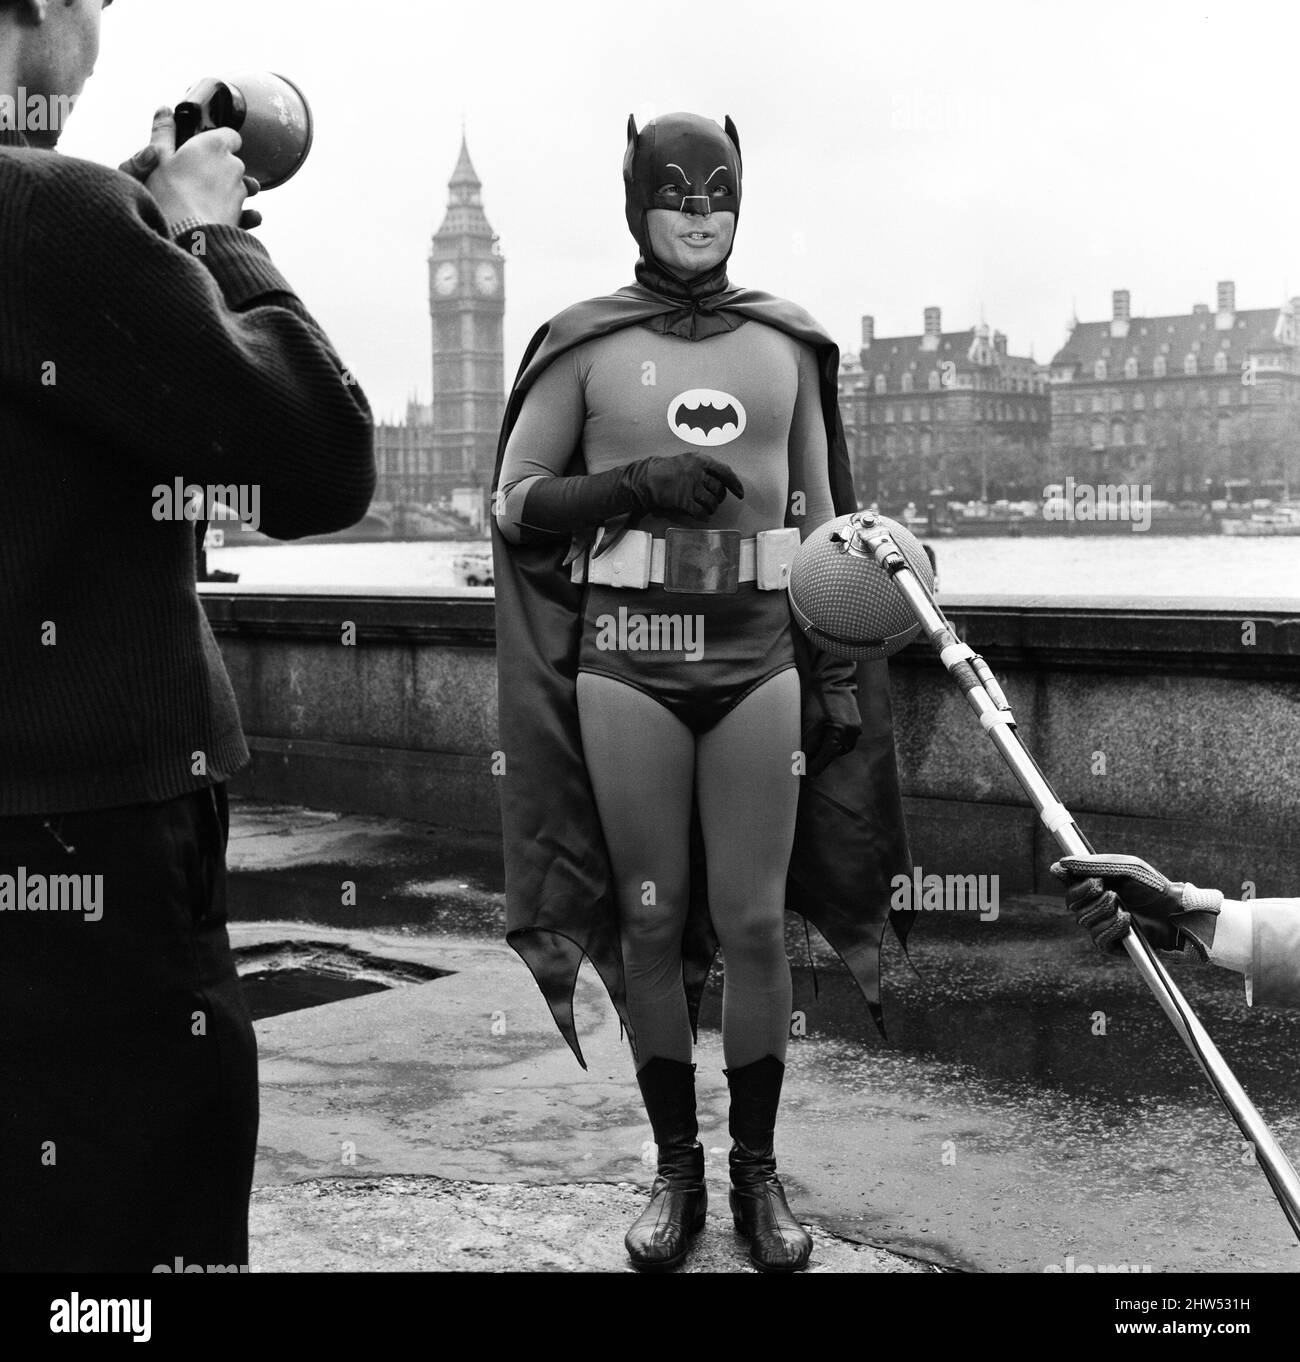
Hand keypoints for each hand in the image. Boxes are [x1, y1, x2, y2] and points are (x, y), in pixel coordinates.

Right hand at [133, 107, 260, 229]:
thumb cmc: (168, 194)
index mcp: (214, 145)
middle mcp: (234, 165)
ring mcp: (241, 191)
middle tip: (194, 179)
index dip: (218, 142)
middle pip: (232, 163)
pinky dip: (240, 215)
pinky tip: (221, 217)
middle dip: (218, 169)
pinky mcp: (243, 215)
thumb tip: (164, 109)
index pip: (230, 135)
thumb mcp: (158, 158)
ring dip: (226, 192)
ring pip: (238, 187)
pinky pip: (247, 212)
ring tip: (202, 201)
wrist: (186, 235)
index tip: (203, 150)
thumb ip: (163, 132)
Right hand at [626, 453, 743, 520]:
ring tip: (708, 509)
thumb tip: (722, 479)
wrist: (648, 478)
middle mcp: (698, 472)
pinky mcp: (683, 500)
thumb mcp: (688, 460)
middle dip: (720, 498)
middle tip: (715, 500)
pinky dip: (704, 516)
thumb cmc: (668, 469)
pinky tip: (703, 517)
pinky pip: (700, 512)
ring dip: (712, 508)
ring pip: (712, 502)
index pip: (725, 471)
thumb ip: (704, 467)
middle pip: (719, 489)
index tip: (740, 493)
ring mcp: (690, 486)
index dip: (735, 484)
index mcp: (701, 460)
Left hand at [800, 651, 860, 777]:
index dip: (813, 767)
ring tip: (814, 752)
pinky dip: (834, 743)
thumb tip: (801, 761)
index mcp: (837, 734)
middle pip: (832, 755)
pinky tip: (825, 740)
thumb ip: (806, 744)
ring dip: (827, 752)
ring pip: (839, 749)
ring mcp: (855, 730)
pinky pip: (844, 741)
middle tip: (806, 764)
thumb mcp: (808, 723)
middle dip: (819, 760)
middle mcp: (850, 734)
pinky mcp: (856, 725)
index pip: (824, 759)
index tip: (805, 774)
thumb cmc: (816, 699)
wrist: (831, 679)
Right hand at [1049, 853, 1222, 959]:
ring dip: (1103, 910)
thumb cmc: (1153, 887)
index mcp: (1094, 884)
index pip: (1065, 881)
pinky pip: (1098, 938)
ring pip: (1083, 920)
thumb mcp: (1126, 867)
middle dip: (1086, 894)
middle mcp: (1093, 905)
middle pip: (1070, 902)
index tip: (1073, 874)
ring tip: (1123, 905)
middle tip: (1106, 888)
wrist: (1176, 912)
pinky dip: (1112, 927)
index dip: (1065, 878)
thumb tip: (1062, 863)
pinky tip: (1127, 920)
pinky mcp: (1110, 944)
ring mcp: (1100, 924)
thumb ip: (1094, 864)